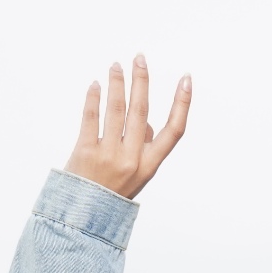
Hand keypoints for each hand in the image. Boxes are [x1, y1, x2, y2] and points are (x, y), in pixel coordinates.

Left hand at [63, 55, 190, 199]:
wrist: (85, 215)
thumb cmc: (114, 190)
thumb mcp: (138, 174)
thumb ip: (143, 147)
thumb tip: (143, 120)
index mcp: (150, 166)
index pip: (174, 131)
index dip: (182, 104)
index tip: (186, 80)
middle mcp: (132, 159)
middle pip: (141, 112)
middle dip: (142, 81)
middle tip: (140, 58)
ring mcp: (108, 155)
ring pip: (115, 109)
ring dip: (117, 83)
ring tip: (116, 65)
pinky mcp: (85, 151)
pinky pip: (90, 117)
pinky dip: (94, 98)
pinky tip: (96, 84)